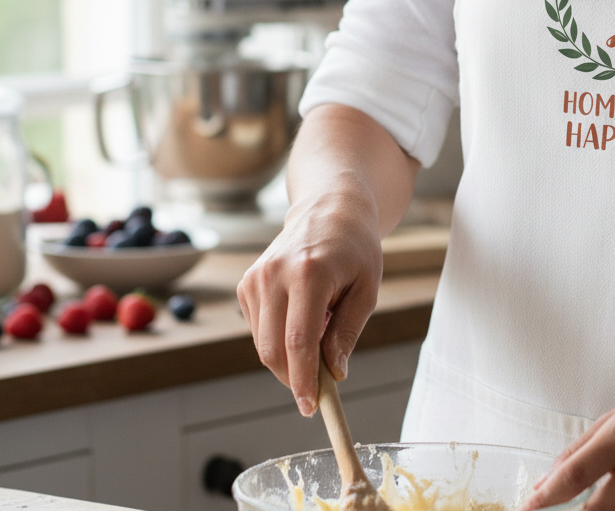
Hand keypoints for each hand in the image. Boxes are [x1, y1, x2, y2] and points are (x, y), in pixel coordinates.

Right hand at [237, 184, 382, 417]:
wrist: (329, 208)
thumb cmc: (355, 247)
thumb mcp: (367, 288)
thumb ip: (347, 331)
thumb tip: (333, 372)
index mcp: (308, 273)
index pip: (298, 341)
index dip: (303, 380)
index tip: (311, 406)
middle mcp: (274, 274)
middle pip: (273, 349)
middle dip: (293, 378)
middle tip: (318, 389)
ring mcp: (256, 277)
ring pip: (262, 343)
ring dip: (287, 358)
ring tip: (318, 338)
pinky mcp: (247, 283)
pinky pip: (258, 329)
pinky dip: (277, 338)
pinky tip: (301, 319)